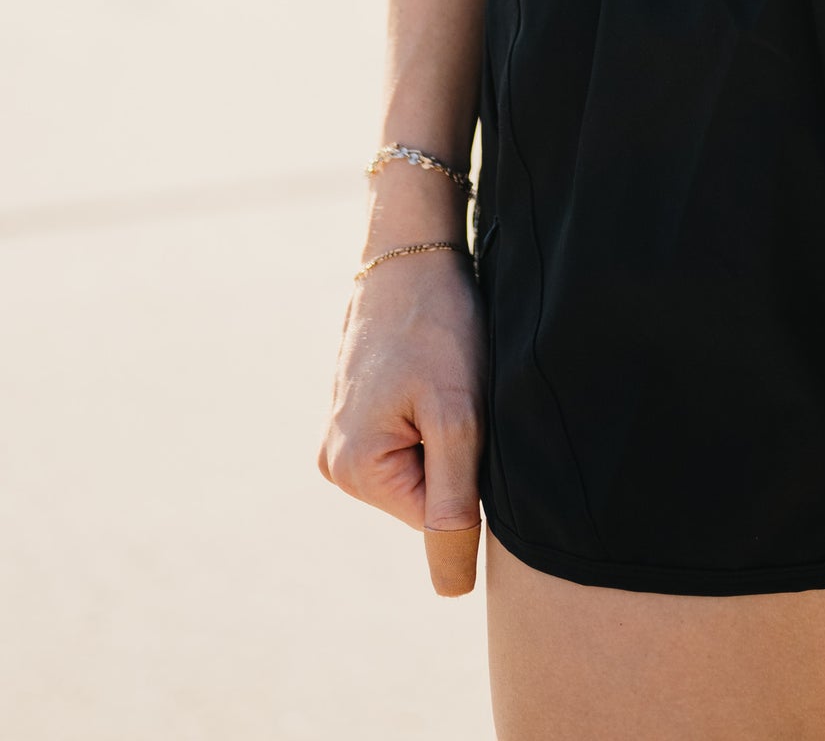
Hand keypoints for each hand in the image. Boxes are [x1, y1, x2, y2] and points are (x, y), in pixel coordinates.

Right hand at [318, 245, 484, 594]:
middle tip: (459, 391)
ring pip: (424, 468)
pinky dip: (435, 417)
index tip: (467, 416)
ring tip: (445, 378)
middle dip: (458, 455)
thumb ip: (455, 502)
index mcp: (355, 471)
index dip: (472, 477)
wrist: (412, 250)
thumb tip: (453, 589)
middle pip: (428, 497)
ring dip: (449, 433)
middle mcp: (337, 465)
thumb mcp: (459, 415)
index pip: (439, 521)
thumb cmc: (439, 324)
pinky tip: (435, 374)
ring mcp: (344, 439)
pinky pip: (412, 441)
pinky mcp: (359, 416)